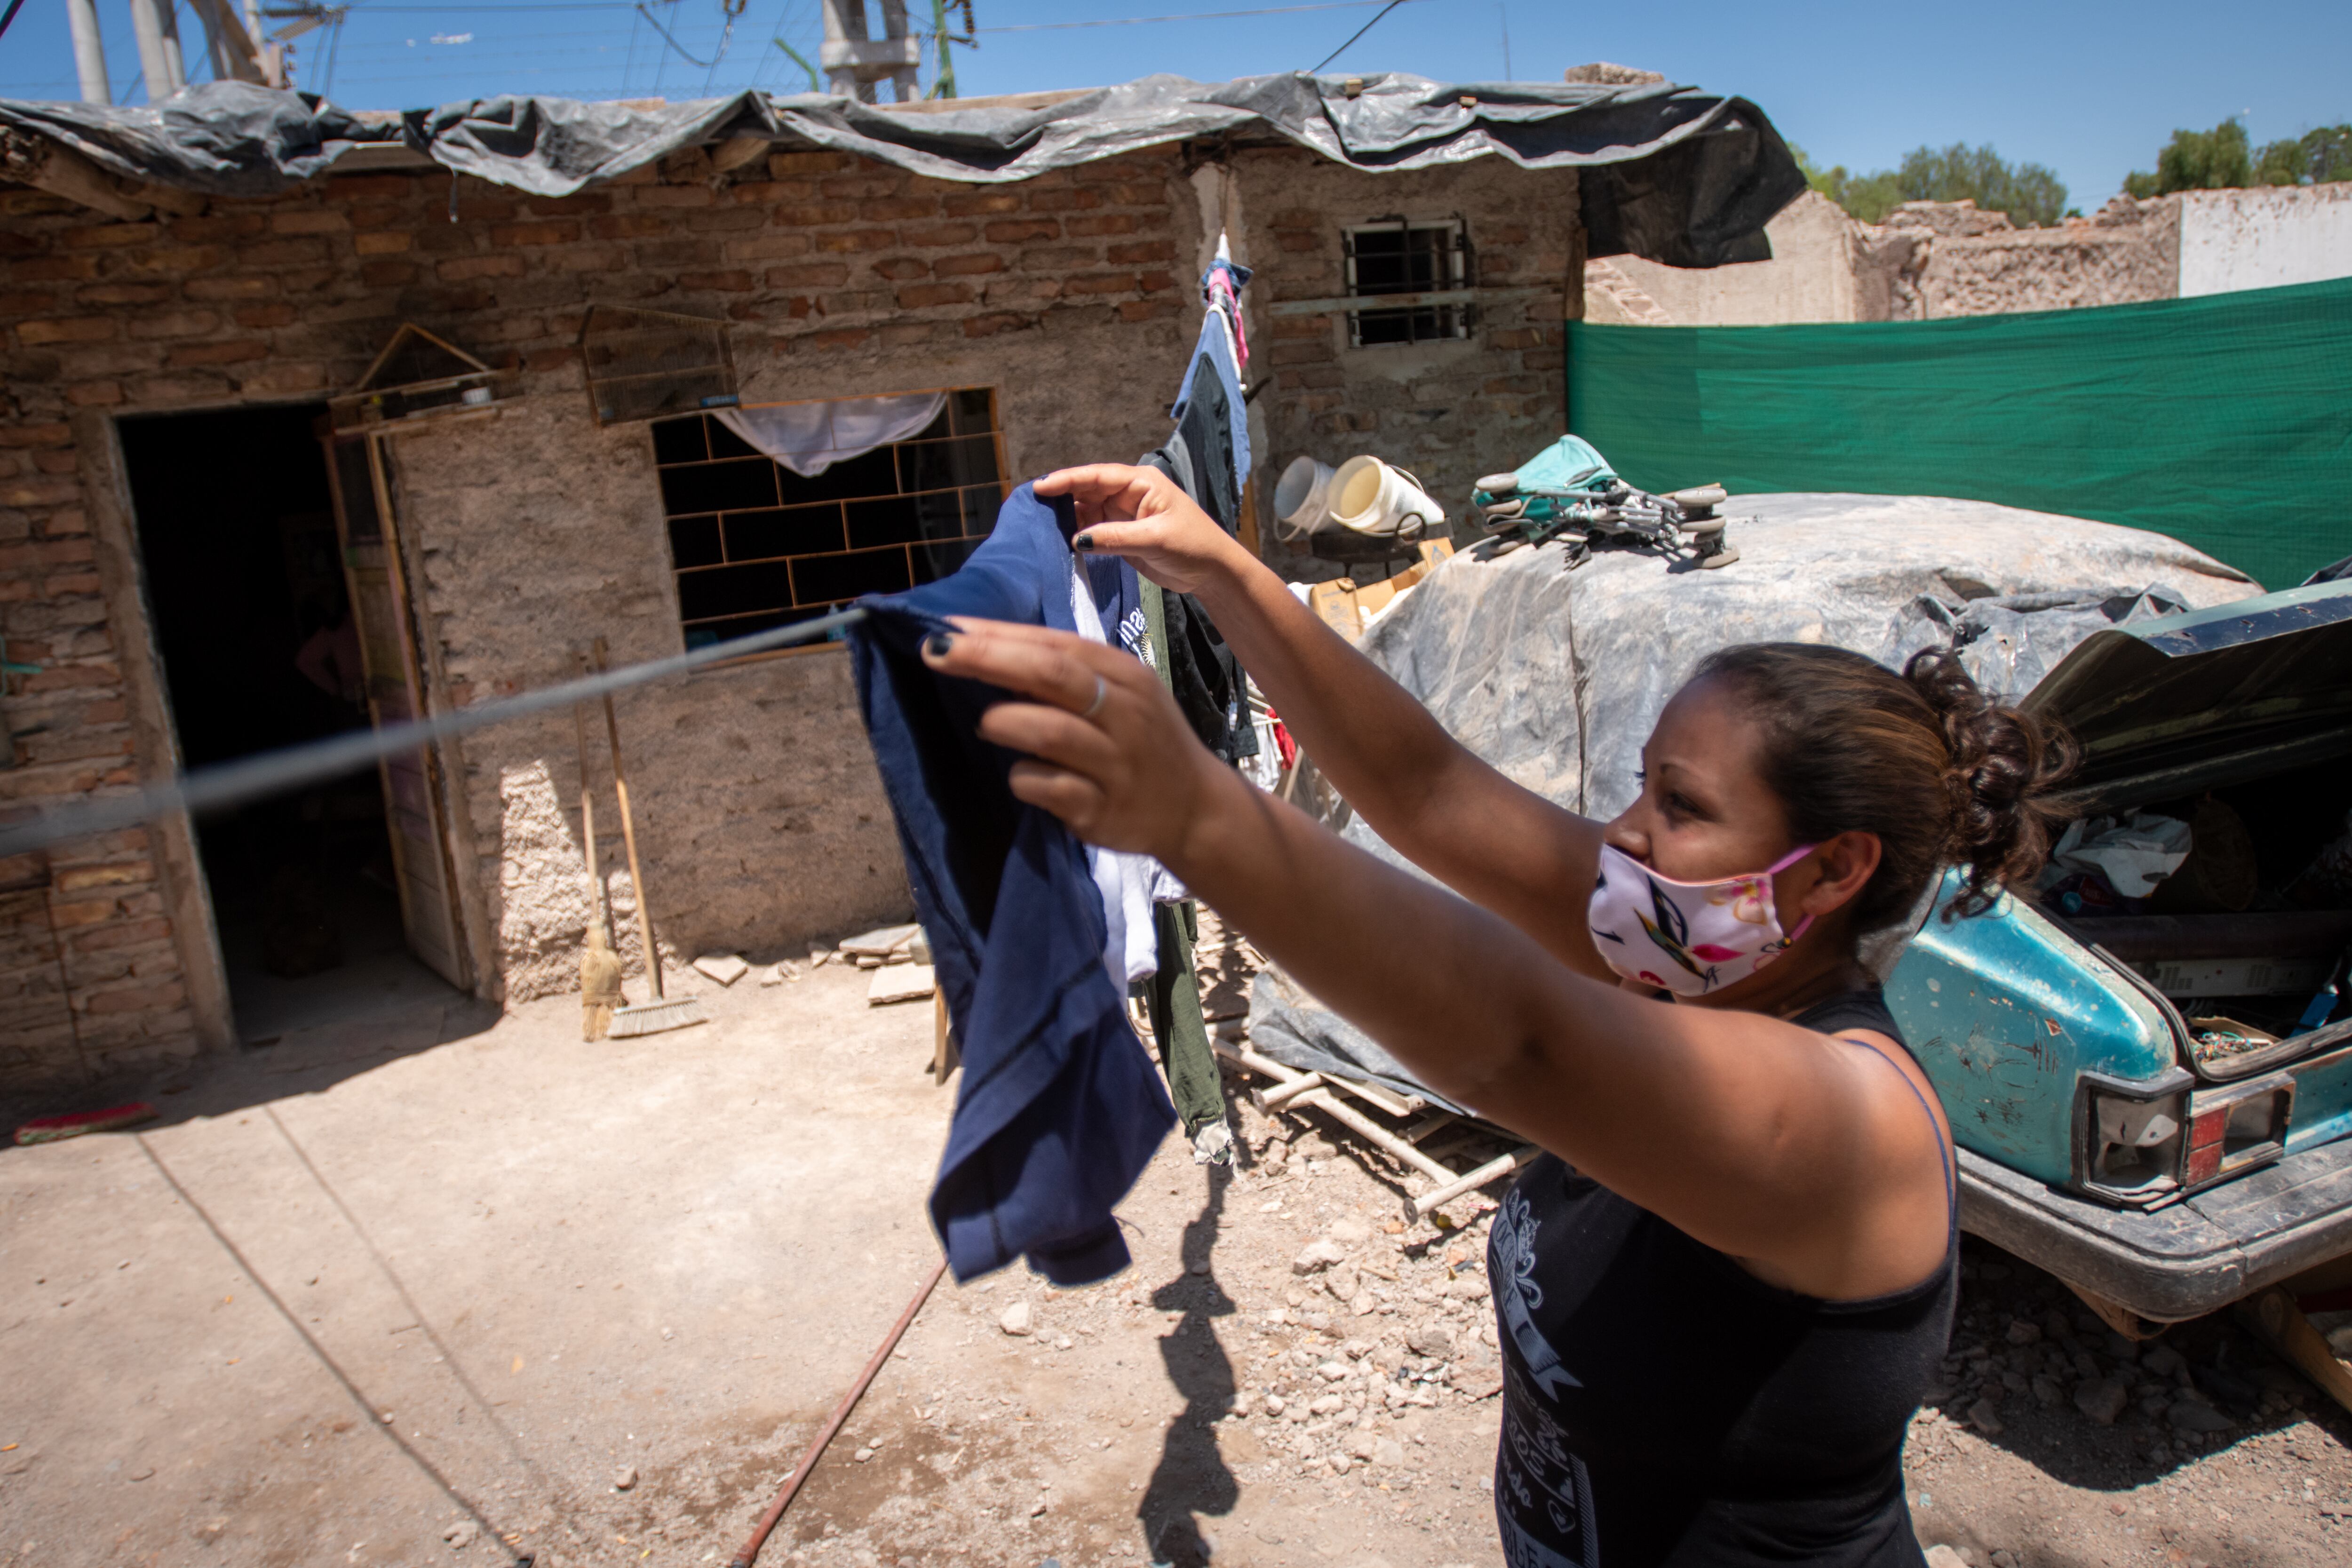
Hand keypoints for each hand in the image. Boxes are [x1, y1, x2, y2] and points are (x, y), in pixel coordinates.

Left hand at [921, 617, 1236, 863]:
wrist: (1194, 809)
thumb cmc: (1142, 740)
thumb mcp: (1119, 694)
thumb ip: (1066, 673)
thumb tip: (987, 649)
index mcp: (1124, 675)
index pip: (1056, 643)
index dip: (998, 634)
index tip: (946, 625)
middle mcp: (1124, 714)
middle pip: (1051, 674)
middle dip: (988, 658)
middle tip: (936, 651)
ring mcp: (1115, 763)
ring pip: (1047, 731)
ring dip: (1003, 722)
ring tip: (989, 725)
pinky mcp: (1101, 810)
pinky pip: (1046, 787)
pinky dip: (1023, 778)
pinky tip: (1023, 777)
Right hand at [1035, 463, 1249, 597]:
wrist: (1212, 571)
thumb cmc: (1193, 546)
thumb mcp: (1155, 539)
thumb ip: (1115, 538)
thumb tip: (1076, 539)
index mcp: (1141, 482)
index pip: (1097, 476)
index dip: (1067, 480)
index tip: (1040, 487)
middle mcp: (1129, 494)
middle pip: (1087, 491)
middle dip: (1062, 498)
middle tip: (1031, 508)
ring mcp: (1123, 515)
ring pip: (1086, 512)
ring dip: (1067, 520)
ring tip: (1040, 527)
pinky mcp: (1121, 536)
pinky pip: (1092, 532)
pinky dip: (1077, 537)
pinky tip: (1060, 542)